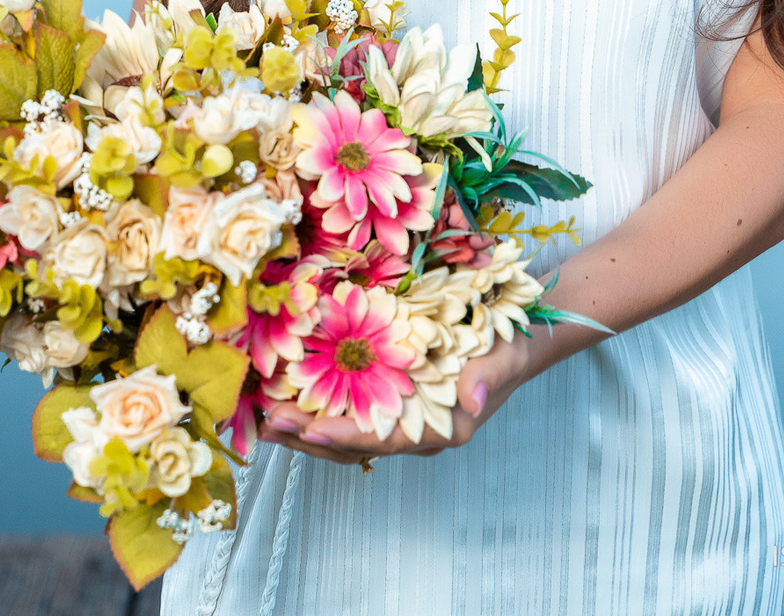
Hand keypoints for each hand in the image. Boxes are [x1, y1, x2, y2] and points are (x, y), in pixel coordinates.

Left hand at [258, 322, 571, 466]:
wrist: (519, 339)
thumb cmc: (510, 349)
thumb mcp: (504, 359)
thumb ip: (487, 378)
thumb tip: (472, 401)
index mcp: (439, 429)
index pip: (381, 439)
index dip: (342, 437)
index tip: (306, 429)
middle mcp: (413, 428)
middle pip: (352, 444)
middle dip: (308, 437)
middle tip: (265, 426)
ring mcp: (400, 414)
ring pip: (345, 431)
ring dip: (305, 427)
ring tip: (264, 419)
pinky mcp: (392, 395)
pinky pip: (350, 408)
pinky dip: (320, 406)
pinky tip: (291, 394)